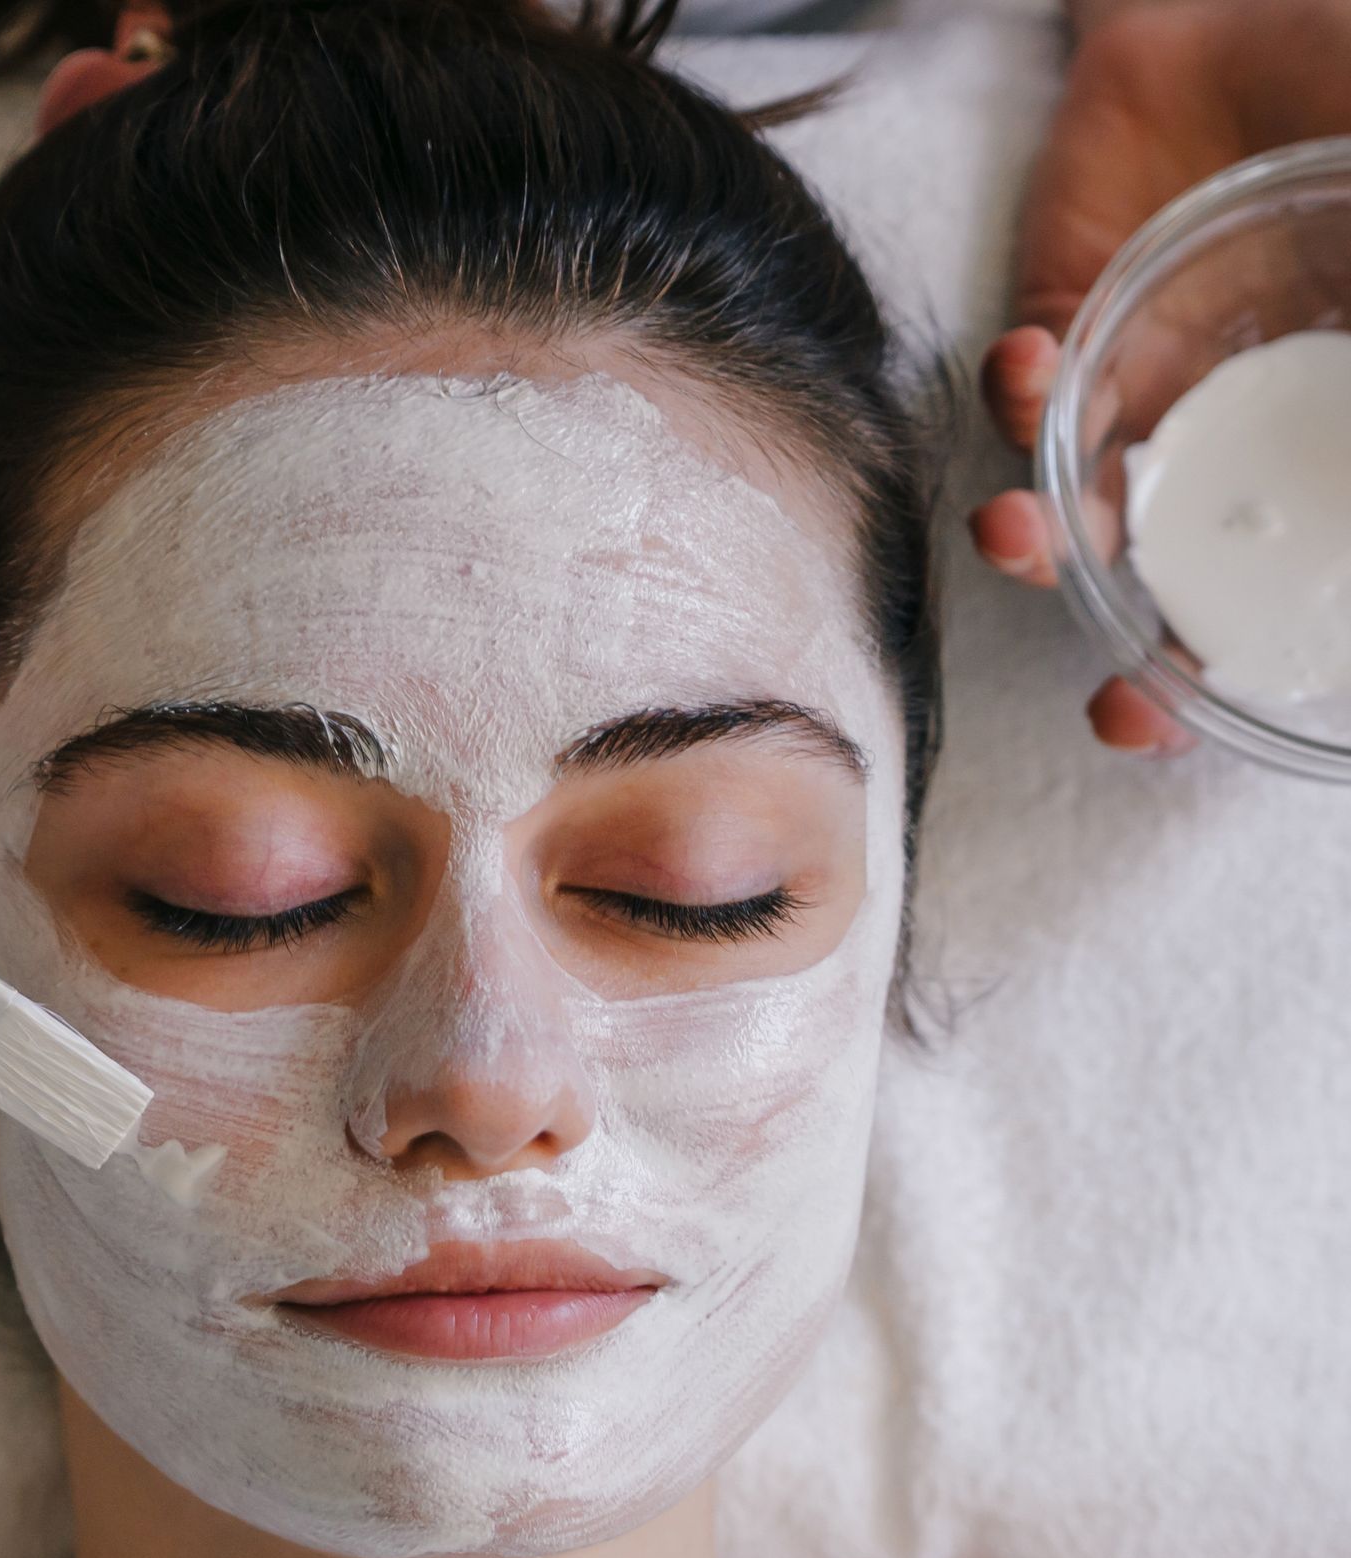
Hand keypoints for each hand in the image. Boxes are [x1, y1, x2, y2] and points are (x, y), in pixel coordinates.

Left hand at [969, 0, 1350, 754]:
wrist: (1262, 12)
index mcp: (1311, 438)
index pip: (1276, 581)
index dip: (1236, 667)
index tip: (1197, 716)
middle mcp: (1221, 435)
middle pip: (1170, 576)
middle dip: (1133, 643)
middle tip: (1115, 698)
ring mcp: (1138, 385)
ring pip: (1071, 500)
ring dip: (1040, 533)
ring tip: (1019, 533)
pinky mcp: (1063, 322)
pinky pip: (1022, 387)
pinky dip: (1016, 391)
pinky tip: (1031, 366)